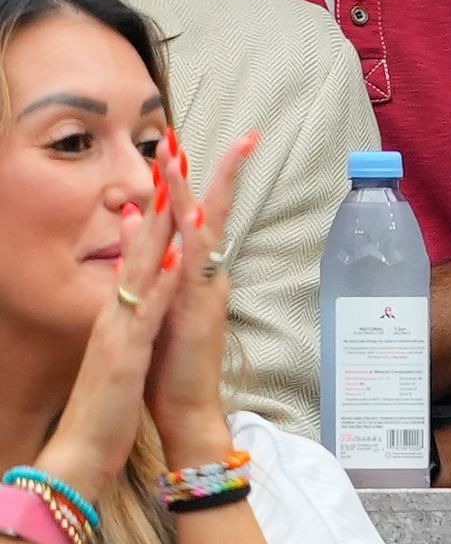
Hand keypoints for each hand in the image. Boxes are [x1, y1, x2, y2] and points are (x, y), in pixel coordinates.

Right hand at [34, 164, 189, 503]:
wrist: (83, 449)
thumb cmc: (108, 398)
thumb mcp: (120, 343)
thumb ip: (126, 308)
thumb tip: (135, 280)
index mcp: (122, 307)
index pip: (144, 245)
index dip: (160, 203)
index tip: (174, 160)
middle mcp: (118, 309)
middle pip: (143, 242)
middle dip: (160, 195)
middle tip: (173, 147)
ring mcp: (120, 328)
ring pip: (143, 267)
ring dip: (160, 225)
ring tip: (175, 183)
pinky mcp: (126, 354)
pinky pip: (147, 313)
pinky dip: (163, 285)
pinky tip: (177, 258)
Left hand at [145, 128, 258, 461]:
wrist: (186, 409)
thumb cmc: (170, 362)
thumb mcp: (155, 302)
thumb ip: (148, 257)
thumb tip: (132, 216)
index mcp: (193, 273)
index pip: (196, 215)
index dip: (193, 179)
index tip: (187, 143)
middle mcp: (206, 275)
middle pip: (210, 211)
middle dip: (215, 170)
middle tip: (225, 134)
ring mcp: (205, 291)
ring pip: (202, 230)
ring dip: (193, 191)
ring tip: (185, 157)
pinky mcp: (198, 311)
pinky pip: (194, 268)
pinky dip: (191, 240)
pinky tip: (188, 215)